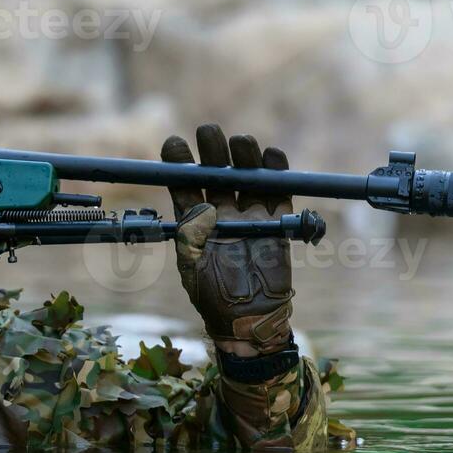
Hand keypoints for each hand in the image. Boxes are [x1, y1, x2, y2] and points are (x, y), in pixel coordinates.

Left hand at [162, 124, 295, 362]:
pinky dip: (277, 172)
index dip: (179, 164)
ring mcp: (250, 216)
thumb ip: (192, 236)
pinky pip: (278, 192)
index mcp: (195, 222)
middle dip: (213, 152)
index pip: (185, 186)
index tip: (174, 143)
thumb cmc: (213, 297)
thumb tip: (198, 208)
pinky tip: (271, 155)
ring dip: (244, 157)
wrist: (248, 320)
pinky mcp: (277, 223)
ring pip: (247, 178)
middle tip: (209, 131)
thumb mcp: (192, 265)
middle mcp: (221, 214)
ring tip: (241, 140)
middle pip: (217, 174)